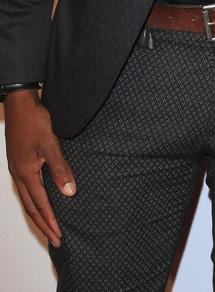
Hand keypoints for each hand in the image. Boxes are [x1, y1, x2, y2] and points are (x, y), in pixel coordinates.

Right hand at [4, 89, 75, 245]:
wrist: (19, 104)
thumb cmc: (34, 121)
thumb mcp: (50, 144)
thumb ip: (60, 169)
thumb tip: (69, 192)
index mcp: (26, 174)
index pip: (40, 205)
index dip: (50, 221)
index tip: (59, 235)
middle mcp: (18, 175)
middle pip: (30, 208)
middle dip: (43, 225)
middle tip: (54, 239)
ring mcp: (16, 169)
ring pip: (26, 200)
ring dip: (37, 215)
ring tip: (47, 226)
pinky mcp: (18, 162)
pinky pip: (25, 189)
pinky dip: (32, 201)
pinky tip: (39, 200)